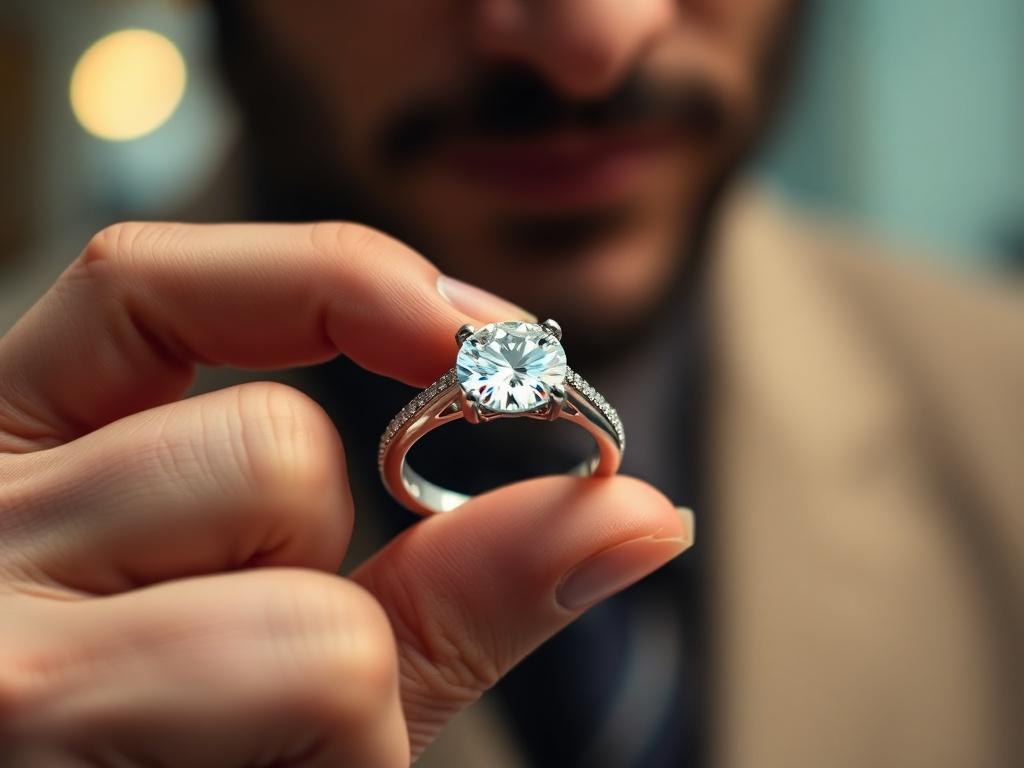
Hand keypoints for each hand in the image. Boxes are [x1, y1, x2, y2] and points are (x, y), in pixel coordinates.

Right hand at [0, 222, 691, 766]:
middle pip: (268, 453)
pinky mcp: (39, 736)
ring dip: (339, 688)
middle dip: (325, 565)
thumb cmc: (166, 758)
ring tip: (227, 759)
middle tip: (253, 680)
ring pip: (305, 590)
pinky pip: (312, 680)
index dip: (332, 279)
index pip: (147, 285)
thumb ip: (442, 578)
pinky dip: (339, 759)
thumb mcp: (273, 655)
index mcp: (11, 463)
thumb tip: (641, 514)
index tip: (467, 332)